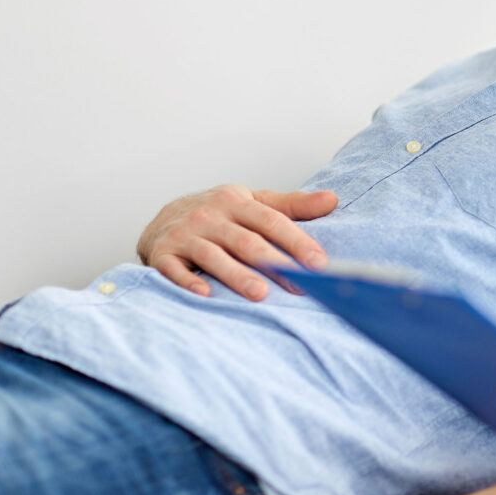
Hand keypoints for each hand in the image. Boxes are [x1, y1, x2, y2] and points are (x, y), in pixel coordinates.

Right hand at [137, 184, 337, 300]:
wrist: (163, 219)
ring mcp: (185, 235)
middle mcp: (210, 215)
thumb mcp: (254, 203)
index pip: (273, 221)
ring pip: (214, 257)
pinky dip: (188, 282)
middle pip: (247, 242)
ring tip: (260, 294)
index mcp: (237, 201)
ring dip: (237, 276)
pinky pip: (174, 270)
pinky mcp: (162, 254)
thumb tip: (333, 199)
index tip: (320, 264)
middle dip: (275, 264)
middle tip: (300, 286)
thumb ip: (292, 205)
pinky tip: (206, 295)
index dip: (297, 242)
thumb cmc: (219, 214)